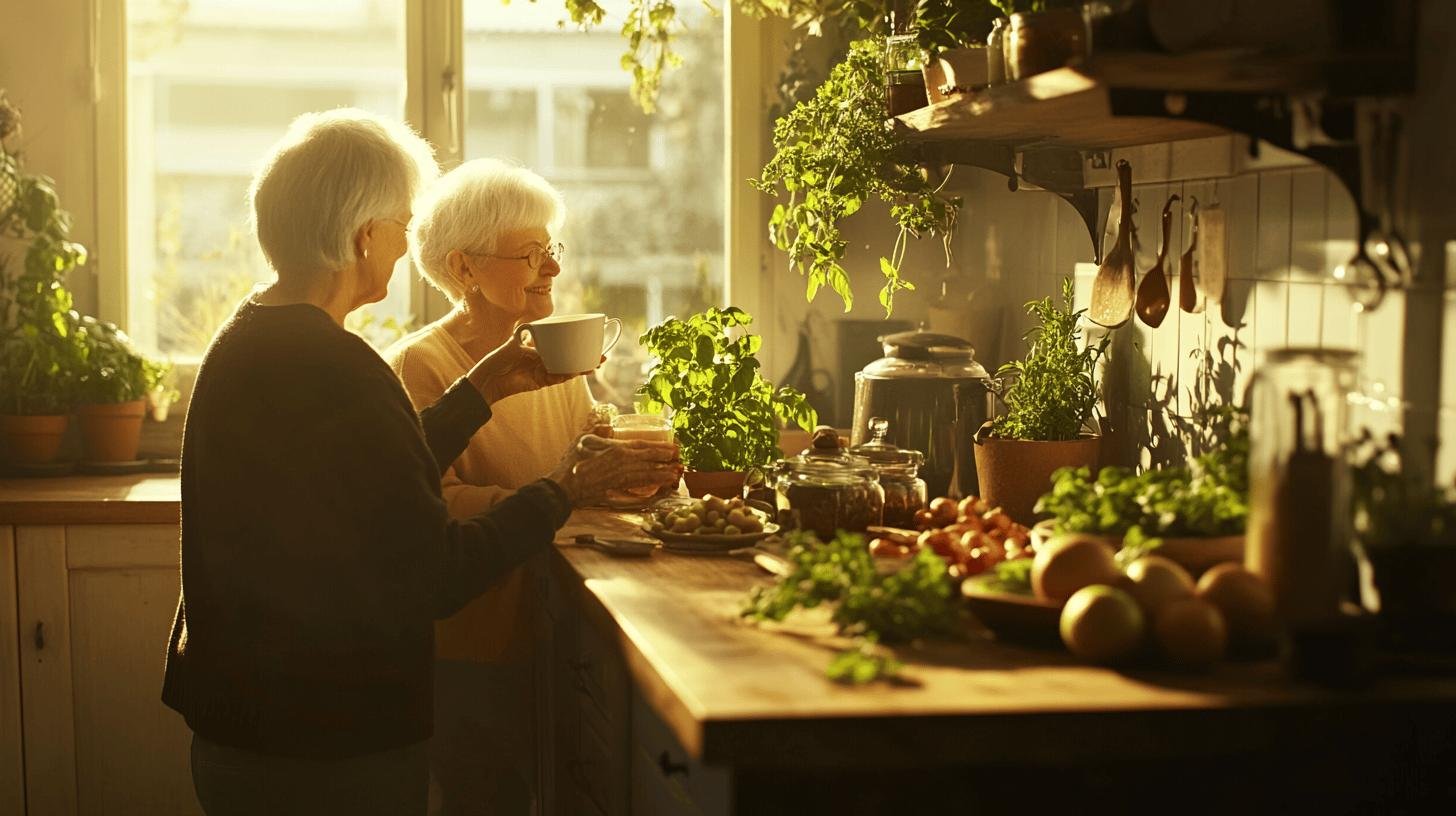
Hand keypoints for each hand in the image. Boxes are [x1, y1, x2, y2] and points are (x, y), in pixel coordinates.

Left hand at [466, 331, 600, 404]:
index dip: (576, 345)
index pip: (562, 346)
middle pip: (570, 359)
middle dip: (587, 359)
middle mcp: (546, 361)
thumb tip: (530, 325)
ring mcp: (545, 372)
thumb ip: (523, 335)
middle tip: (603, 356)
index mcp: (541, 350)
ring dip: (583, 368)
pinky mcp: (542, 382)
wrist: (489, 378)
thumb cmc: (499, 359)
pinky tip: (580, 370)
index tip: (590, 341)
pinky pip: (558, 378)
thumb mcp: (513, 342)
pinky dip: (569, 374)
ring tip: (597, 364)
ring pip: (568, 369)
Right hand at [549, 434, 682, 506]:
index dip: (660, 446)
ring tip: (676, 474)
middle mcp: (622, 462)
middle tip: (680, 460)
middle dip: (666, 460)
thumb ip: (597, 431)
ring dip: (663, 473)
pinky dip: (652, 484)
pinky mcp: (618, 489)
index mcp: (616, 448)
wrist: (565, 486)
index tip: (673, 447)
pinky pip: (640, 485)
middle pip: (650, 459)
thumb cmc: (572, 462)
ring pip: (648, 473)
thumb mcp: (583, 440)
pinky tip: (660, 485)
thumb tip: (607, 426)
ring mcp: (621, 476)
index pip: (643, 445)